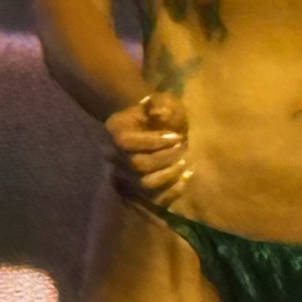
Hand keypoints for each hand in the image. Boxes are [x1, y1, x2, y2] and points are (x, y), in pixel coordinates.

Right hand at [105, 90, 189, 207]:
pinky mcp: (140, 190)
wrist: (153, 125)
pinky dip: (173, 191)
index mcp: (115, 131)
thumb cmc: (159, 111)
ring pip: (146, 184)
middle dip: (165, 158)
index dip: (154, 141)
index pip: (127, 143)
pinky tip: (186, 178)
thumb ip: (160, 105)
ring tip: (184, 162)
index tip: (177, 137)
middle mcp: (115, 156)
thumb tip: (160, 114)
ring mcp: (126, 175)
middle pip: (138, 165)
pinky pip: (155, 199)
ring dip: (169, 175)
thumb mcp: (162, 101)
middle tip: (183, 148)